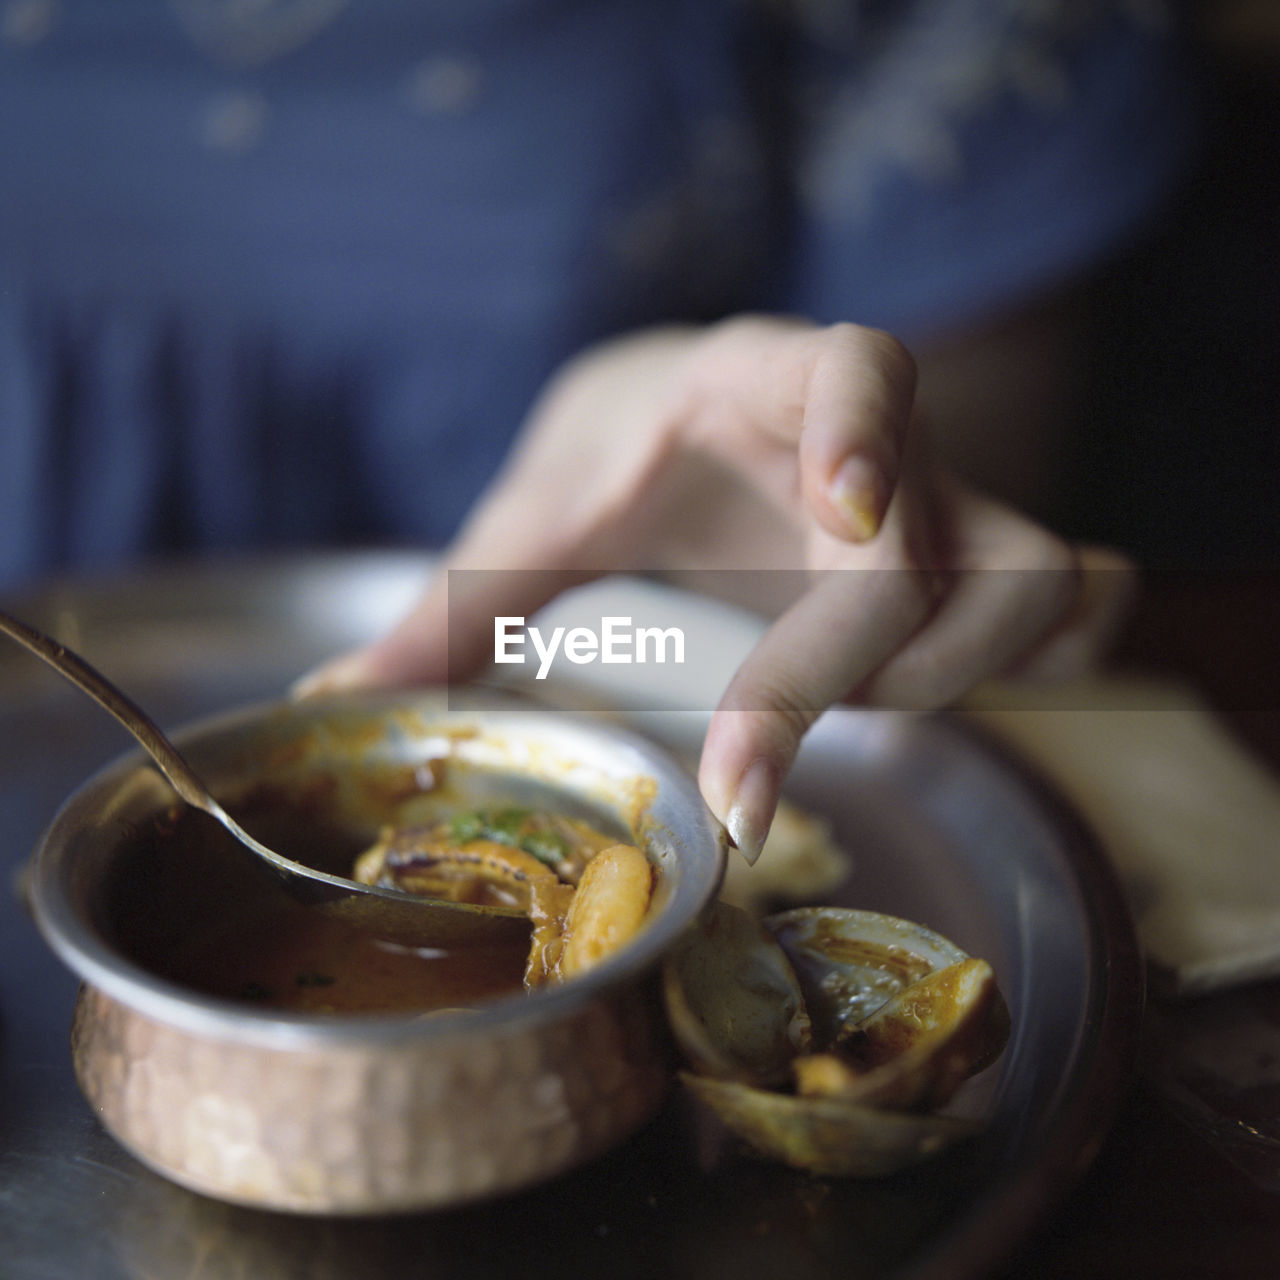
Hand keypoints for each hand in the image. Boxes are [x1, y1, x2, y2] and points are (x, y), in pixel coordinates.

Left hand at [295, 317, 1133, 860]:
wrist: (698, 421)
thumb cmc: (622, 455)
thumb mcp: (540, 510)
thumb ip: (457, 601)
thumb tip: (336, 697)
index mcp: (766, 379)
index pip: (860, 365)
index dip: (870, 434)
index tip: (846, 522)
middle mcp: (881, 441)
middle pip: (945, 555)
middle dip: (848, 672)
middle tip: (749, 773)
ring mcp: (956, 500)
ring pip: (1033, 592)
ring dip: (933, 684)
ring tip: (823, 701)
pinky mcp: (991, 554)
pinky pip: (1088, 601)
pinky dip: (1055, 657)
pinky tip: (943, 681)